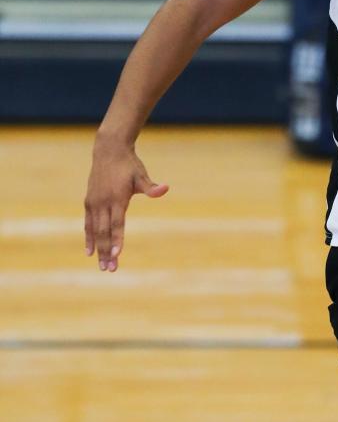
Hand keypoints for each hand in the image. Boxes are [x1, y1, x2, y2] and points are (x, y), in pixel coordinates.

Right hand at [84, 137, 167, 270]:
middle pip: (104, 232)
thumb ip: (151, 187)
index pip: (117, 223)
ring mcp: (94, 203)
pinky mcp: (89, 202)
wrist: (109, 151)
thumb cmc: (129, 165)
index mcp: (117, 198)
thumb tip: (166, 189)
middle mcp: (103, 202)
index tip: (117, 255)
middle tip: (110, 269)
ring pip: (95, 231)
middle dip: (107, 251)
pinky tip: (89, 252)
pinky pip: (88, 224)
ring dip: (98, 249)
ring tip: (101, 266)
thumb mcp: (141, 175)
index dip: (117, 239)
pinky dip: (88, 238)